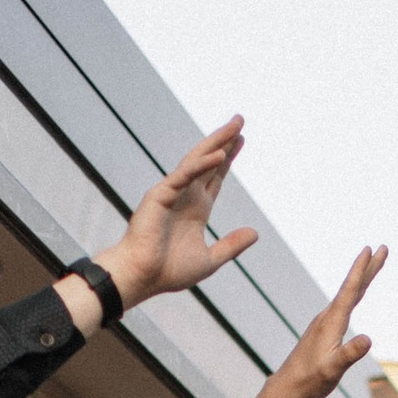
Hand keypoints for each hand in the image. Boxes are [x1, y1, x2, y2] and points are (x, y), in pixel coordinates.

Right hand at [100, 118, 259, 309]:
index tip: (241, 139)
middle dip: (225, 140)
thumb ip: (231, 245)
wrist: (142, 278)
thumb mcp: (209, 259)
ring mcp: (173, 193)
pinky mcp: (160, 195)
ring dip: (216, 142)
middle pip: (209, 161)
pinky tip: (220, 155)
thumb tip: (255, 233)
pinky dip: (202, 165)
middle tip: (240, 119)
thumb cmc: (168, 272)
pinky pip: (185, 176)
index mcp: (196, 210)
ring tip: (234, 125)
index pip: (215, 176)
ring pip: (197, 161)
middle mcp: (186, 196)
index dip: (228, 158)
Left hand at [230, 246, 385, 397]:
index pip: (350, 290)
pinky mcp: (325, 329)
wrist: (290, 385)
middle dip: (369, 267)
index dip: (361, 269)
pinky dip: (355, 292)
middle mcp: (328, 317)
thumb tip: (368, 339)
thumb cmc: (311, 379)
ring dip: (363, 277)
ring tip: (375, 264)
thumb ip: (349, 354)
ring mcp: (326, 322)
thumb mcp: (333, 369)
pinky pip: (345, 304)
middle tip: (382, 248)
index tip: (370, 249)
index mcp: (332, 322)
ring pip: (349, 294)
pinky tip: (356, 292)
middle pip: (353, 287)